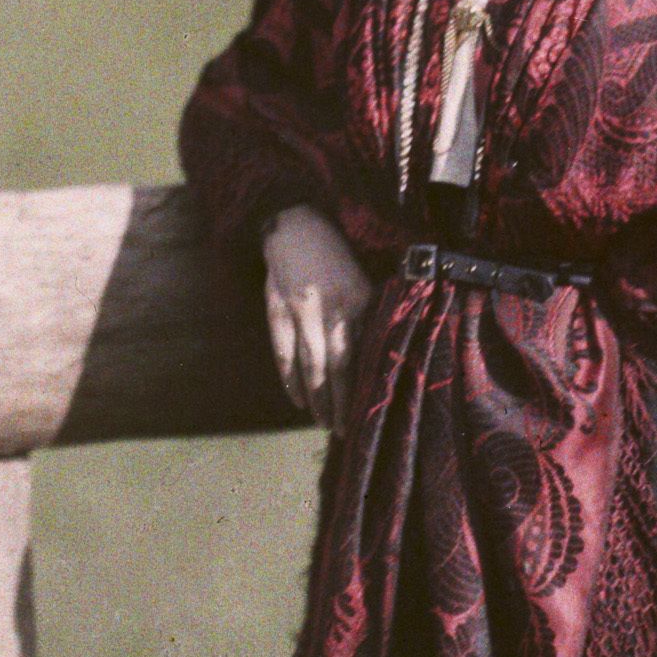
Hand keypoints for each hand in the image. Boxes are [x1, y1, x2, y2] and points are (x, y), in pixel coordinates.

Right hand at [261, 205, 373, 430]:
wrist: (296, 225)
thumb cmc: (336, 254)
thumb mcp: (363, 280)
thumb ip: (369, 313)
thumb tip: (379, 352)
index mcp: (357, 302)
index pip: (359, 357)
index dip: (359, 389)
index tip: (365, 414)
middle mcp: (329, 310)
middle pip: (335, 368)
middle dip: (339, 404)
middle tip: (342, 431)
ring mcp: (300, 312)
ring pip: (309, 366)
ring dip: (316, 399)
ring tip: (322, 423)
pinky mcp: (276, 310)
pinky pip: (283, 352)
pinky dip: (290, 379)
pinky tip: (298, 398)